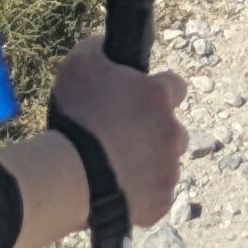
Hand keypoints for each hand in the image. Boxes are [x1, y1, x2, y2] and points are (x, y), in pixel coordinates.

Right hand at [51, 31, 191, 228]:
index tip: (139, 98)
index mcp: (158, 97)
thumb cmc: (76, 117)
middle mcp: (173, 132)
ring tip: (114, 164)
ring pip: (165, 162)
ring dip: (148, 161)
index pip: (176, 85)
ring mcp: (170, 170)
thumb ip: (99, 48)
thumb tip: (106, 44)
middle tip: (122, 135)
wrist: (71, 177)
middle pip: (172, 127)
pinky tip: (116, 187)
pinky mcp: (162, 203)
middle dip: (154, 130)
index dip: (157, 90)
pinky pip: (156, 194)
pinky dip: (141, 191)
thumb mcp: (79, 64)